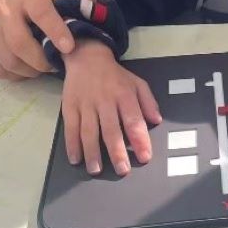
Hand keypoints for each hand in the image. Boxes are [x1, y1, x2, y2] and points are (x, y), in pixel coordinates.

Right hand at [0, 0, 95, 80]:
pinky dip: (14, 75)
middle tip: (54, 65)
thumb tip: (97, 12)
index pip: (40, 12)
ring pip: (7, 60)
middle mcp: (3, 9)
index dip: (55, 30)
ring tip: (42, 68)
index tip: (69, 47)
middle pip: (18, 43)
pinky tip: (25, 69)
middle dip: (40, 61)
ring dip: (29, 71)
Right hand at [62, 41, 161, 175]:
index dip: (140, 140)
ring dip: (92, 152)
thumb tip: (157, 121)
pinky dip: (72, 144)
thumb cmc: (115, 76)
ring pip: (89, 131)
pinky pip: (70, 127)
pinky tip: (76, 159)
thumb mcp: (137, 83)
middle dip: (117, 152)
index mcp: (124, 95)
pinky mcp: (70, 106)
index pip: (134, 120)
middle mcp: (105, 100)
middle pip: (111, 129)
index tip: (144, 157)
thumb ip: (148, 102)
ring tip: (96, 170)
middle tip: (122, 170)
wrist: (87, 57)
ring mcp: (86, 104)